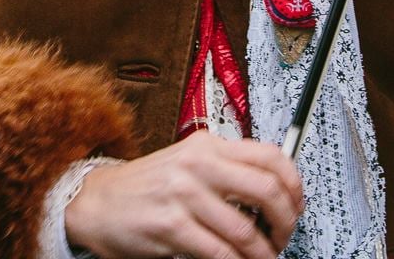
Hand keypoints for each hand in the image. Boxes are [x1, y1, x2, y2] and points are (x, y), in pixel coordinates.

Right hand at [64, 131, 303, 258]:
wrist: (96, 202)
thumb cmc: (145, 188)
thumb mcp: (187, 163)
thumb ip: (225, 170)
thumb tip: (274, 191)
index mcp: (207, 146)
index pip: (269, 155)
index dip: (294, 184)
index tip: (297, 204)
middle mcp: (198, 164)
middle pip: (267, 189)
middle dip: (286, 222)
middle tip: (284, 236)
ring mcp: (184, 194)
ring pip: (246, 230)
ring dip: (263, 253)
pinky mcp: (171, 226)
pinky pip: (220, 253)